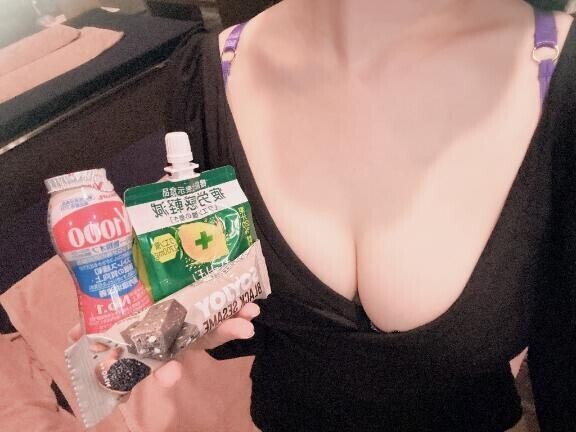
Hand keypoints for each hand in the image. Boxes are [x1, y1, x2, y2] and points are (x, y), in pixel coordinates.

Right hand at [67, 303, 259, 387]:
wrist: (134, 277)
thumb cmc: (121, 305)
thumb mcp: (106, 318)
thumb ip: (92, 327)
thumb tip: (70, 335)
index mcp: (156, 339)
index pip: (162, 359)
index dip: (166, 369)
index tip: (172, 376)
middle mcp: (180, 331)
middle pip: (203, 337)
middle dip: (223, 333)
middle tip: (244, 329)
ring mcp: (195, 314)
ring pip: (219, 319)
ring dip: (237, 316)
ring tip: (253, 313)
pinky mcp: (205, 295)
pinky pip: (224, 299)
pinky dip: (238, 298)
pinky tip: (253, 298)